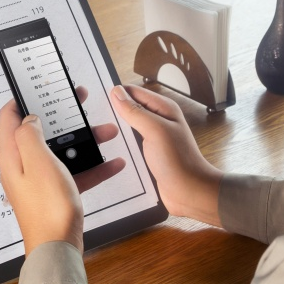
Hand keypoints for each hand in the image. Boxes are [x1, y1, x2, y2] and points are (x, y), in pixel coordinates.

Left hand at [0, 88, 125, 253]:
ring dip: (84, 141)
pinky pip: (75, 173)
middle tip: (77, 100)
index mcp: (12, 155)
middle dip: (61, 115)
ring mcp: (40, 181)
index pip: (9, 117)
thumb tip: (29, 119)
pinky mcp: (56, 194)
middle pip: (40, 131)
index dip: (22, 98)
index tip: (37, 86)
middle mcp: (23, 166)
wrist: (58, 247)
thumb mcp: (37, 160)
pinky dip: (93, 166)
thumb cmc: (46, 207)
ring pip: (62, 151)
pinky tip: (112, 163)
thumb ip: (30, 134)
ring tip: (106, 132)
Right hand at [110, 85, 223, 226]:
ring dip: (116, 131)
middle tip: (93, 119)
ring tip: (97, 135)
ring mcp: (153, 138)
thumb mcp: (155, 130)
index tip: (97, 100)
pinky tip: (109, 151)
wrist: (190, 192)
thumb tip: (117, 92)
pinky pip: (131, 145)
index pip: (133, 92)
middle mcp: (158, 120)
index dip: (116, 94)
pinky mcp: (149, 154)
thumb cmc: (178, 161)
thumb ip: (135, 111)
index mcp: (163, 108)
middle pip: (130, 109)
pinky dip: (121, 146)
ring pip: (128, 128)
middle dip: (113, 112)